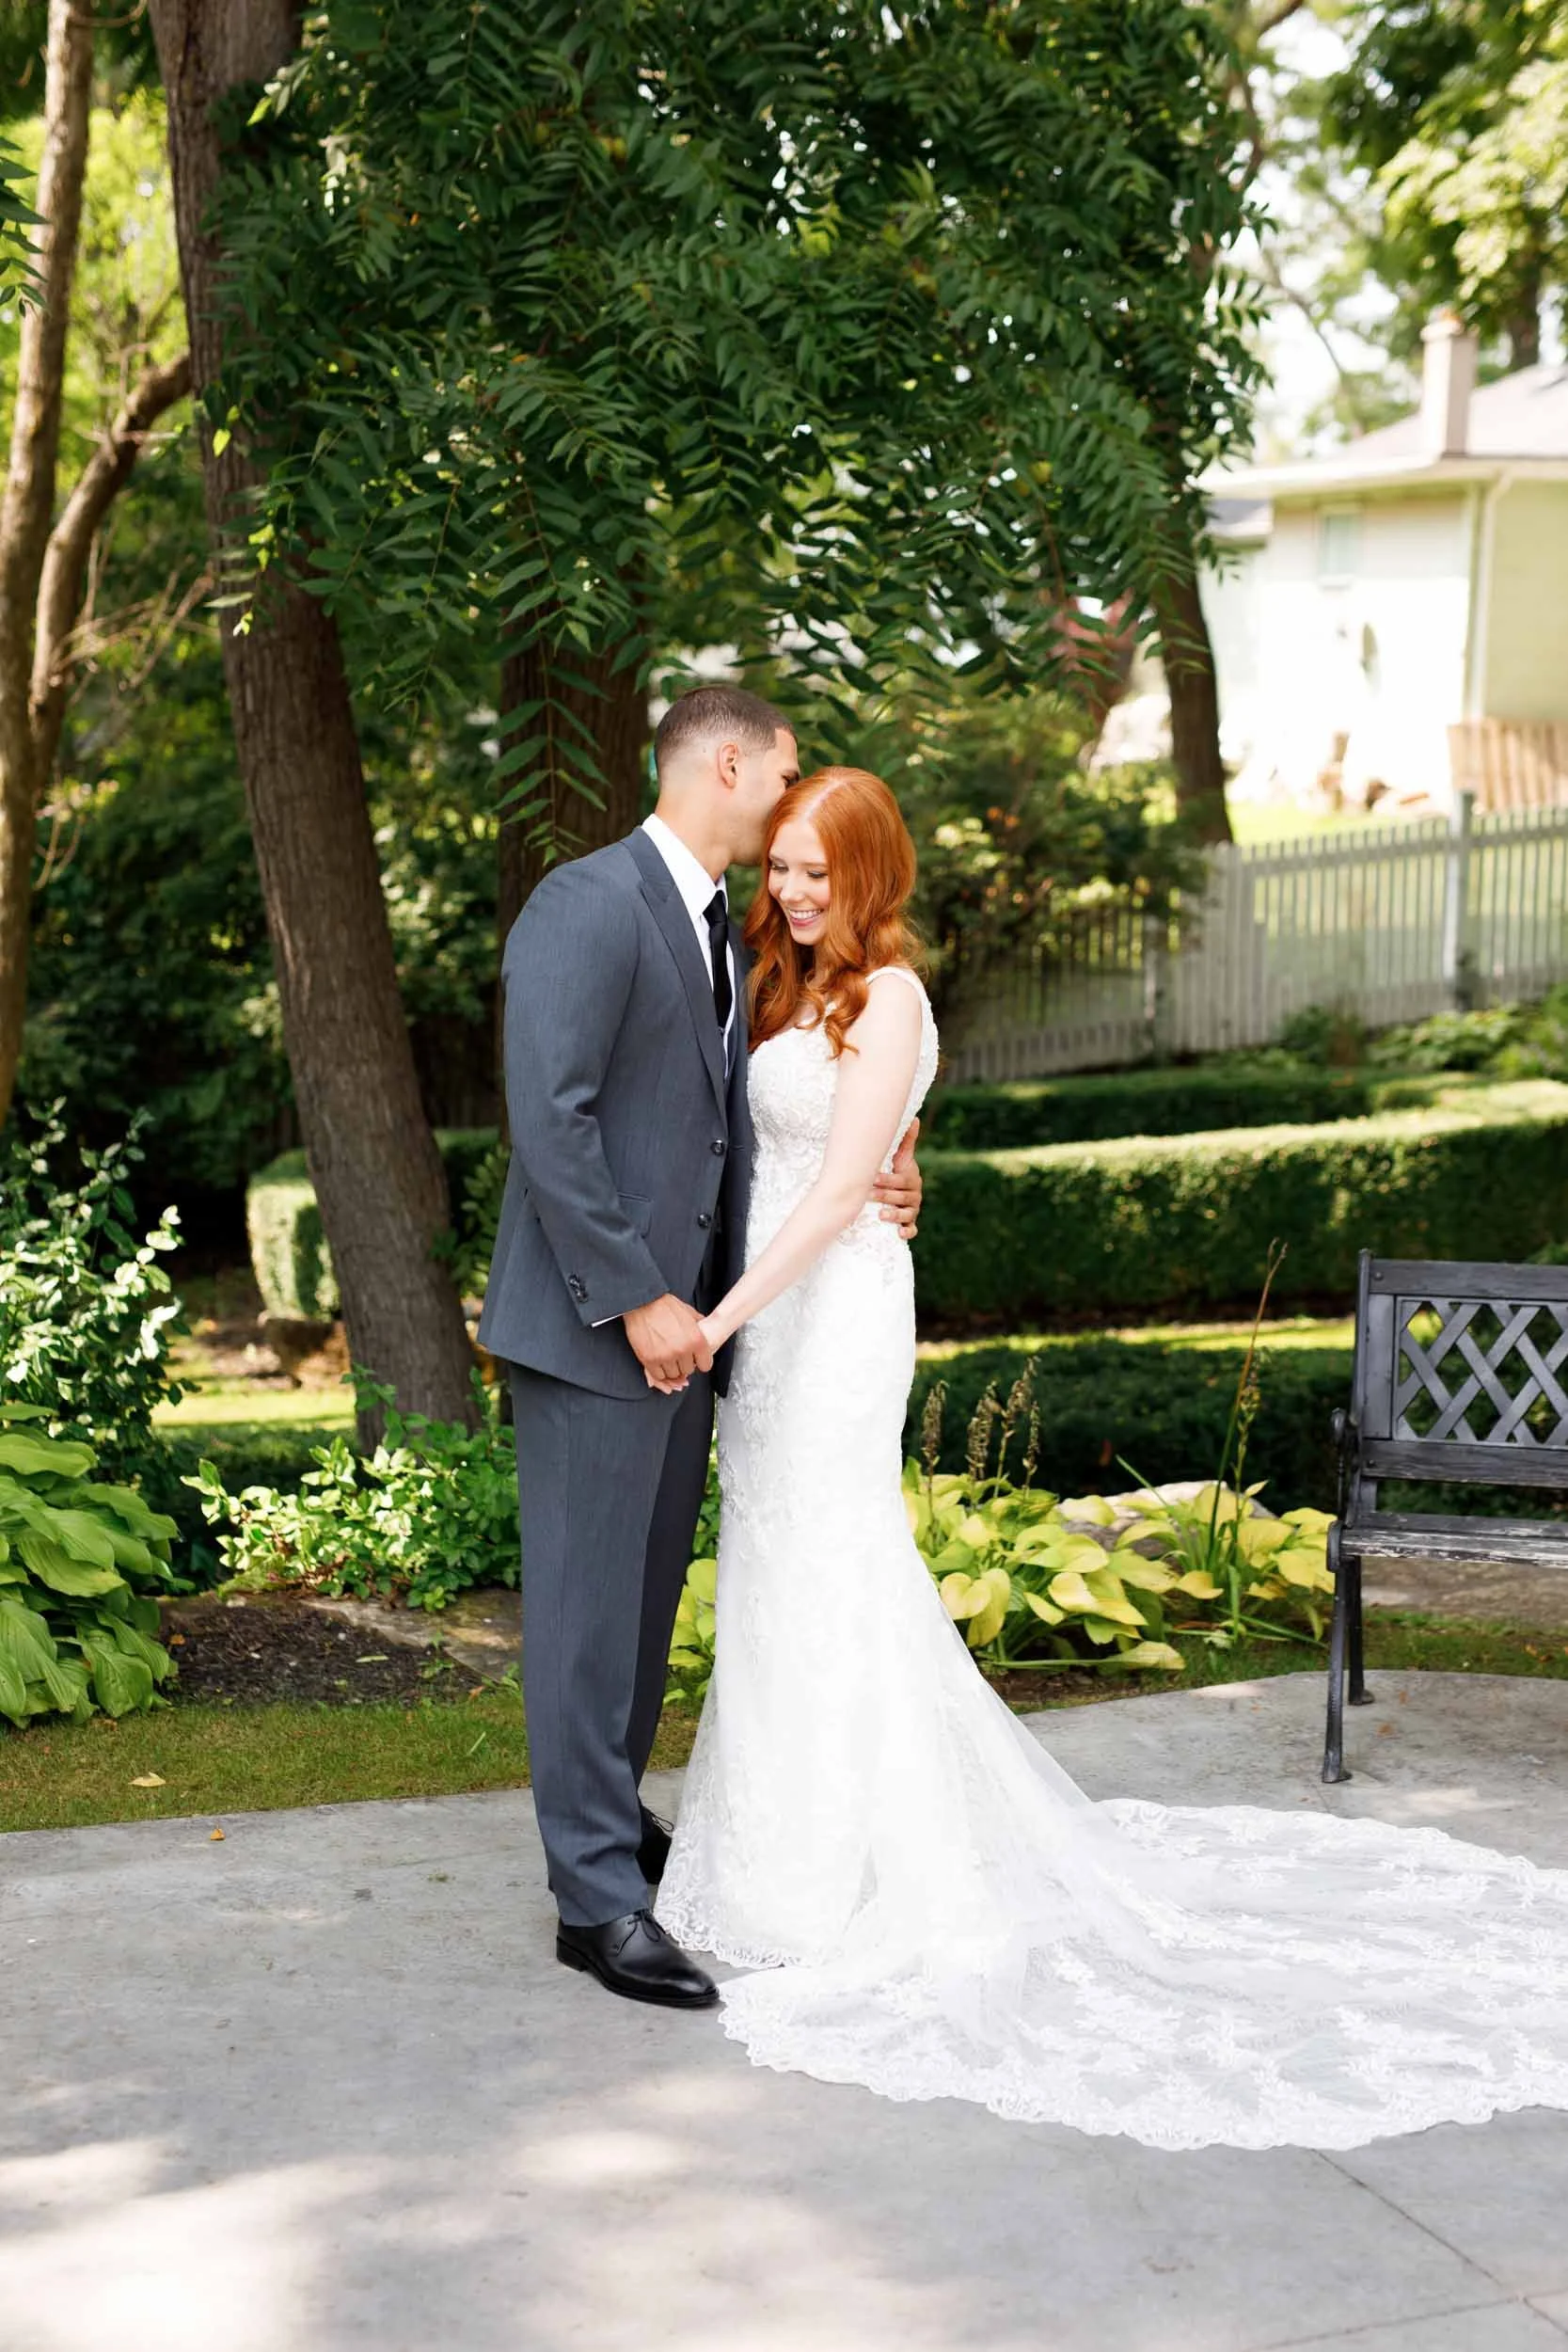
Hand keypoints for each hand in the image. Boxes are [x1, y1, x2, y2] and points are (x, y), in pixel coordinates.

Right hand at [624, 1294, 713, 1389]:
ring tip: (667, 1356)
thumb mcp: (689, 1313)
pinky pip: (658, 1375)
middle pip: (688, 1370)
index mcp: (696, 1339)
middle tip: (677, 1355)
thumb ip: (699, 1326)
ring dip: (670, 1368)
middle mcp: (682, 1350)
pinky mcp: (649, 1359)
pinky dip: (658, 1371)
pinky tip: (658, 1361)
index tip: (695, 1360)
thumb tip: (706, 1330)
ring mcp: (665, 1356)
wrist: (643, 1302)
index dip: (699, 1362)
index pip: (705, 1365)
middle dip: (683, 1363)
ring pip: (673, 1374)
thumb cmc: (665, 1306)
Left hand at [872, 1114, 920, 1239]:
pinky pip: (912, 1230)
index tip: (873, 1178)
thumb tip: (915, 1118)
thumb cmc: (896, 1170)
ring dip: (895, 1215)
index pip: (902, 1180)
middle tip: (869, 1195)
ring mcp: (912, 1210)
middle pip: (902, 1197)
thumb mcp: (901, 1156)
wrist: (900, 1190)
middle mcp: (914, 1195)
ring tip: (882, 1215)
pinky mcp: (910, 1223)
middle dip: (885, 1196)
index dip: (888, 1179)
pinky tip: (899, 1234)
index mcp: (912, 1179)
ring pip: (907, 1214)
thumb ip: (906, 1140)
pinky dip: (907, 1232)